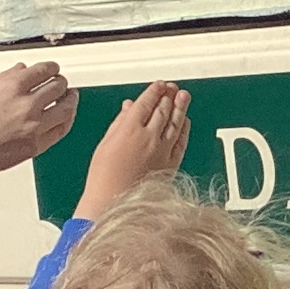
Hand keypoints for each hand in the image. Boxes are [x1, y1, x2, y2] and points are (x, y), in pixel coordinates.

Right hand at [0, 63, 77, 175]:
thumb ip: (6, 77)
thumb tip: (23, 68)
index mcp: (13, 86)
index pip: (44, 70)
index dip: (51, 67)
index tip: (52, 68)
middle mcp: (27, 104)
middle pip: (58, 86)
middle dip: (60, 82)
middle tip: (60, 82)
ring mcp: (34, 126)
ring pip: (66, 108)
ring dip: (70, 99)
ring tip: (71, 96)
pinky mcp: (36, 145)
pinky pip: (61, 130)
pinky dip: (67, 120)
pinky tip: (66, 116)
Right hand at [75, 82, 190, 219]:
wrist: (113, 203)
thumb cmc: (104, 178)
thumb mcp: (105, 144)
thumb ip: (119, 123)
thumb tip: (129, 108)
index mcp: (130, 129)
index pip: (146, 102)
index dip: (154, 91)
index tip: (159, 85)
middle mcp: (149, 137)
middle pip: (163, 110)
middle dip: (169, 96)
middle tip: (173, 88)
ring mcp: (163, 151)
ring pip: (176, 123)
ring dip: (181, 107)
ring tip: (184, 96)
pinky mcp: (171, 164)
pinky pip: (182, 142)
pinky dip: (185, 129)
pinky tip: (186, 121)